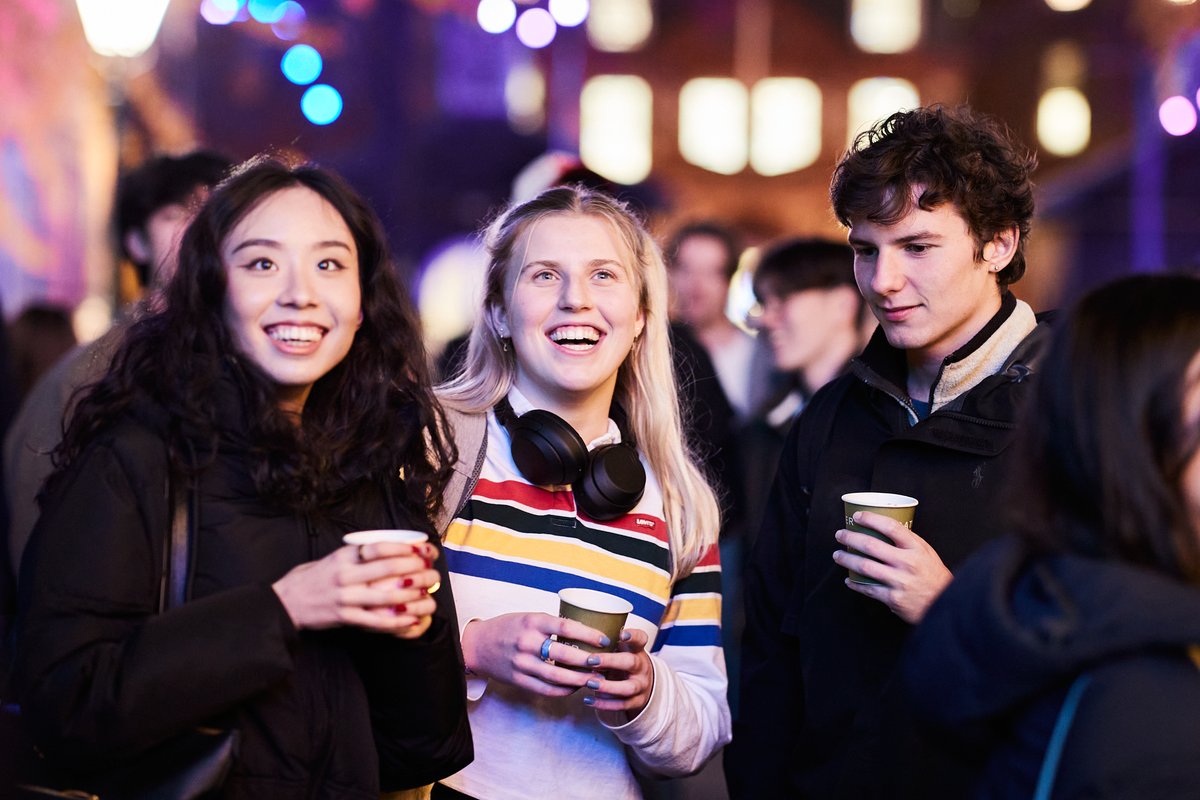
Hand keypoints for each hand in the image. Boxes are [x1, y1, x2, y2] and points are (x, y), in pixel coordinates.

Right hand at [272, 541, 440, 633]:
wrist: (284, 602)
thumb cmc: (311, 578)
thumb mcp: (332, 558)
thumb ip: (356, 555)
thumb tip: (388, 548)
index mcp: (344, 556)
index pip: (379, 546)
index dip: (405, 547)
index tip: (422, 549)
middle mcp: (345, 574)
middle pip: (387, 568)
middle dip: (415, 569)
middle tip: (432, 572)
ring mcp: (344, 597)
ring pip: (385, 596)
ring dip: (411, 596)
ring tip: (428, 595)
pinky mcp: (344, 617)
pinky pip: (375, 620)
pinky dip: (396, 621)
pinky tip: (411, 620)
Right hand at [460, 612, 613, 696]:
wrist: (477, 645)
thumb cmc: (507, 628)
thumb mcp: (528, 617)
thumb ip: (550, 625)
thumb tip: (584, 632)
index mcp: (532, 622)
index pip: (566, 627)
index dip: (589, 634)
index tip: (604, 640)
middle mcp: (527, 642)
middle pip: (565, 654)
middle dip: (588, 661)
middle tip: (604, 663)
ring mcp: (522, 663)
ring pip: (557, 675)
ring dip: (580, 679)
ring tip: (595, 679)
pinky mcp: (518, 680)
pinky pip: (546, 689)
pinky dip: (563, 690)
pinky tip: (575, 688)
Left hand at [582, 628, 653, 719]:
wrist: (642, 685)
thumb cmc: (622, 663)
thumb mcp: (621, 650)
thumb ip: (607, 645)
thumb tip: (577, 635)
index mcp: (637, 650)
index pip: (640, 639)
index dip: (633, 636)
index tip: (621, 634)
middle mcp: (641, 667)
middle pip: (631, 662)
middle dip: (611, 661)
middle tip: (591, 660)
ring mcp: (641, 685)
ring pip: (628, 688)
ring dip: (607, 686)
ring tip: (589, 683)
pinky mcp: (637, 702)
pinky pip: (621, 705)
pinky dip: (604, 704)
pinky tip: (588, 700)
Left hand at [832, 510, 951, 623]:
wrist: (944, 603)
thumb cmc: (933, 575)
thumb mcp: (926, 552)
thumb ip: (907, 541)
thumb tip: (882, 528)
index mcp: (916, 548)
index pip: (891, 527)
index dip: (871, 519)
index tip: (857, 516)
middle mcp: (907, 563)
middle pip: (871, 546)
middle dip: (851, 538)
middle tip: (840, 534)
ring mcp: (899, 581)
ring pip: (865, 567)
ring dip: (847, 559)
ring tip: (837, 555)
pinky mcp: (893, 599)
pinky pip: (868, 589)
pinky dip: (855, 583)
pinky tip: (848, 579)